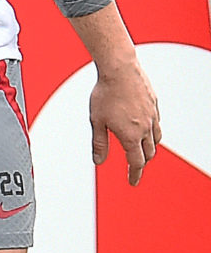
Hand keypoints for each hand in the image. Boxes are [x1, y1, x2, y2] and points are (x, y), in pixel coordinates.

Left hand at [89, 59, 160, 184]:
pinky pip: (157, 124)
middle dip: (142, 163)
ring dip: (149, 148)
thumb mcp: (96, 122)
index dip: (134, 174)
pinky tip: (146, 129)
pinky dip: (152, 132)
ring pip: (156, 139)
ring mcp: (152, 116)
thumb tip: (98, 161)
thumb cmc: (105, 95)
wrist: (120, 70)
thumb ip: (99, 143)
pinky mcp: (154, 104)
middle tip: (135, 168)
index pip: (136, 162)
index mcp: (131, 135)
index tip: (133, 182)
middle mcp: (145, 128)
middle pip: (148, 153)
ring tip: (142, 151)